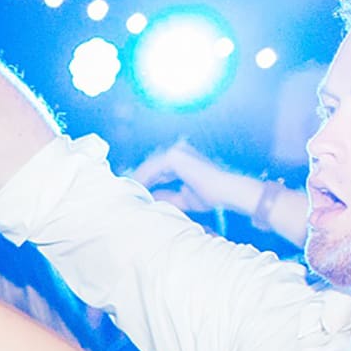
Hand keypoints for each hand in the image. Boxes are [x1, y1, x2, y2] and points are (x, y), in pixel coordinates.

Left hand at [130, 141, 256, 214]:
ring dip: (138, 181)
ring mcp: (176, 152)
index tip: (135, 196)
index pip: (157, 171)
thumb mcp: (183, 198)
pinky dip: (143, 180)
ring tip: (128, 195)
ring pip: (149, 168)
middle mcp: (178, 152)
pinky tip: (136, 191)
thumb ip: (167, 196)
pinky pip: (152, 169)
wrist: (224, 190)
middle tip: (126, 195)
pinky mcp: (173, 156)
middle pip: (150, 167)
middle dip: (138, 181)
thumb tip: (151, 198)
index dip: (145, 183)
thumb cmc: (210, 195)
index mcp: (181, 159)